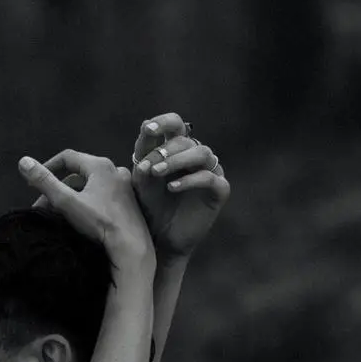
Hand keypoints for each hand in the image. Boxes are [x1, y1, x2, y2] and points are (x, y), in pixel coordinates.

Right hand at [19, 151, 153, 269]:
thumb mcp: (66, 201)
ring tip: (59, 212)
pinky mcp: (129, 200)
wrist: (131, 245)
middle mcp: (114, 169)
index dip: (47, 167)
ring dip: (72, 195)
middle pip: (79, 172)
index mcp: (100, 165)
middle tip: (44, 204)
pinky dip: (87, 200)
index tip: (34, 182)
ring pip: (91, 184)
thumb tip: (23, 162)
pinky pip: (102, 194)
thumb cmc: (99, 221)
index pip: (67, 157)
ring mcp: (124, 185)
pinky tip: (82, 216)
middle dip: (58, 186)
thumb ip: (44, 181)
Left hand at [129, 111, 229, 258]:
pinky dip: (190, 180)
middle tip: (149, 166)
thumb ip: (143, 157)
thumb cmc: (151, 206)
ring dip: (177, 160)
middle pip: (186, 140)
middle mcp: (196, 156)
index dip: (164, 123)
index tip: (148, 129)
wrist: (161, 238)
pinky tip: (172, 187)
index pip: (175, 125)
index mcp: (177, 149)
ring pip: (201, 153)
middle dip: (165, 151)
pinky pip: (209, 178)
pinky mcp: (219, 190)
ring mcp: (210, 171)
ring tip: (157, 173)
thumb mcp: (141, 181)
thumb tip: (146, 126)